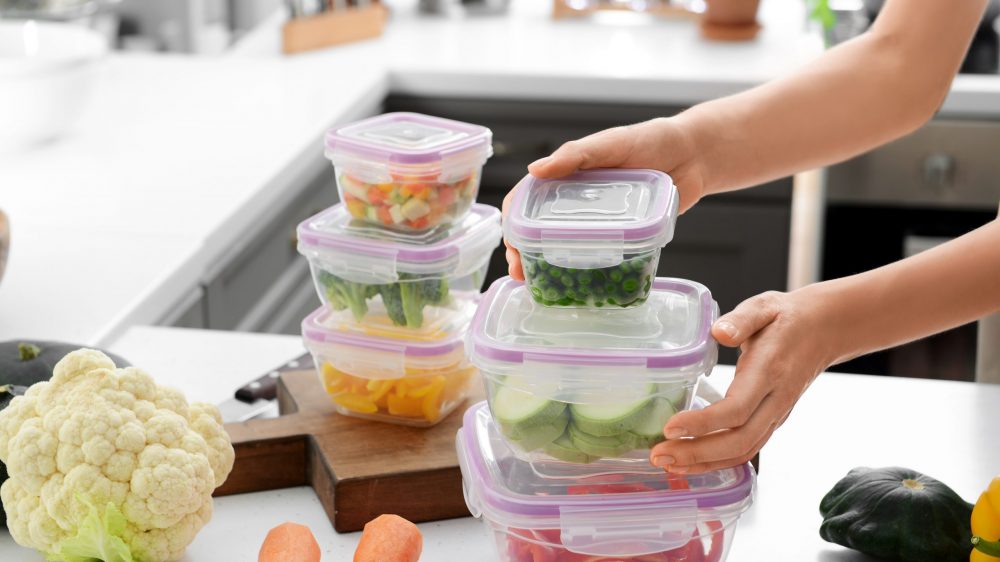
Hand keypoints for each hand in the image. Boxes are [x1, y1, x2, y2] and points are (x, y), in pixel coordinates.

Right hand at [503, 117, 705, 280]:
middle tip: (522, 275)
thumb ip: (576, 155)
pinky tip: (577, 289)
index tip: (512, 245)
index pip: (525, 200)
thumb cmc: (651, 140)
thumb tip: (535, 170)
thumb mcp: (610, 144)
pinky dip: (584, 273)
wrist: (695, 157)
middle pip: (538, 230)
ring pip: (564, 248)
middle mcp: (576, 202)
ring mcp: (598, 221)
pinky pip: (598, 257)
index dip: (513, 224)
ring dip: (547, 268)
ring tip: (541, 287)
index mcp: (566, 177)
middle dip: (523, 253)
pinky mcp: (621, 237)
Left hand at [649, 289, 836, 473]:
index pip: (737, 408)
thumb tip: (719, 332)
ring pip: (743, 451)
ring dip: (704, 463)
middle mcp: (775, 400)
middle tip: (659, 455)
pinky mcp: (771, 421)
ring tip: (667, 462)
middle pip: (739, 440)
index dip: (703, 423)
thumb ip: (742, 319)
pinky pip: (746, 448)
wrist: (824, 330)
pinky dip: (718, 461)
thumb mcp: (764, 306)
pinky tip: (691, 461)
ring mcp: (776, 415)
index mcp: (769, 371)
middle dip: (697, 453)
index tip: (670, 427)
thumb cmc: (788, 318)